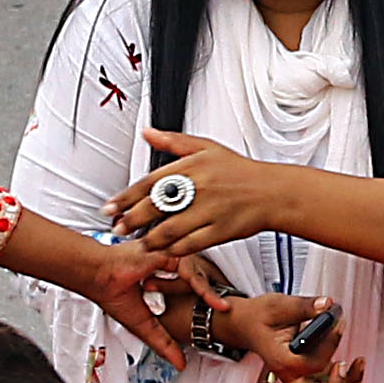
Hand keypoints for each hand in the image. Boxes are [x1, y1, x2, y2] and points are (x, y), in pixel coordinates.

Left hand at [116, 131, 305, 260]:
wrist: (273, 192)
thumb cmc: (240, 171)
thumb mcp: (207, 148)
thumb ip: (174, 142)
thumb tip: (148, 133)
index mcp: (192, 166)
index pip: (150, 182)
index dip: (126, 197)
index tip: (110, 207)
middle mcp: (199, 188)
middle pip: (155, 207)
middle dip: (131, 220)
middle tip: (118, 228)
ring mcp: (210, 210)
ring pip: (169, 229)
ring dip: (149, 238)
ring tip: (139, 241)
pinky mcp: (220, 231)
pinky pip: (190, 243)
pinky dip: (173, 248)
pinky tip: (164, 249)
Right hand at [195, 279, 362, 382]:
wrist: (249, 326)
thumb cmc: (262, 317)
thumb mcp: (279, 306)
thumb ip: (304, 306)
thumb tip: (327, 304)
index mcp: (282, 361)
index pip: (310, 364)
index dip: (329, 345)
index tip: (337, 322)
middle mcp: (293, 376)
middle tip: (347, 369)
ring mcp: (303, 380)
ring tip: (359, 366)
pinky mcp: (313, 377)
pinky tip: (357, 366)